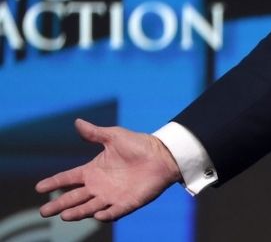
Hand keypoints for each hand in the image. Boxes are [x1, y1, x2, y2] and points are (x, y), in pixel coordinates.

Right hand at [36, 118, 181, 221]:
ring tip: (64, 216)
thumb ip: (95, 133)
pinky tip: (98, 216)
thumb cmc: (139, 144)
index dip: (54, 182)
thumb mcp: (114, 136)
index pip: (68, 178)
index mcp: (93, 170)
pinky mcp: (128, 203)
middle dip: (59, 204)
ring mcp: (112, 196)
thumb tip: (77, 121)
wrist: (163, 155)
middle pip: (74, 197)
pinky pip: (115, 212)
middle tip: (44, 211)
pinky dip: (107, 215)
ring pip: (90, 207)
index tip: (39, 188)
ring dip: (78, 212)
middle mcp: (99, 186)